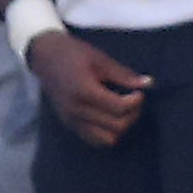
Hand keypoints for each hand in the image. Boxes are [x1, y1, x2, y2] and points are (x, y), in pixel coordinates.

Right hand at [25, 30, 149, 147]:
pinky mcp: (69, 123)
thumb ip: (123, 75)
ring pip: (106, 139)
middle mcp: (75, 109)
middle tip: (133, 101)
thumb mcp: (100, 59)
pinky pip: (93, 139)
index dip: (135, 102)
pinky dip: (106, 133)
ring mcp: (71, 119)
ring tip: (122, 111)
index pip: (118, 108)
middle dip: (132, 114)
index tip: (139, 92)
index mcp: (83, 90)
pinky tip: (109, 117)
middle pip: (116, 126)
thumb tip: (148, 83)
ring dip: (120, 127)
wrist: (44, 56)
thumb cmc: (72, 53)